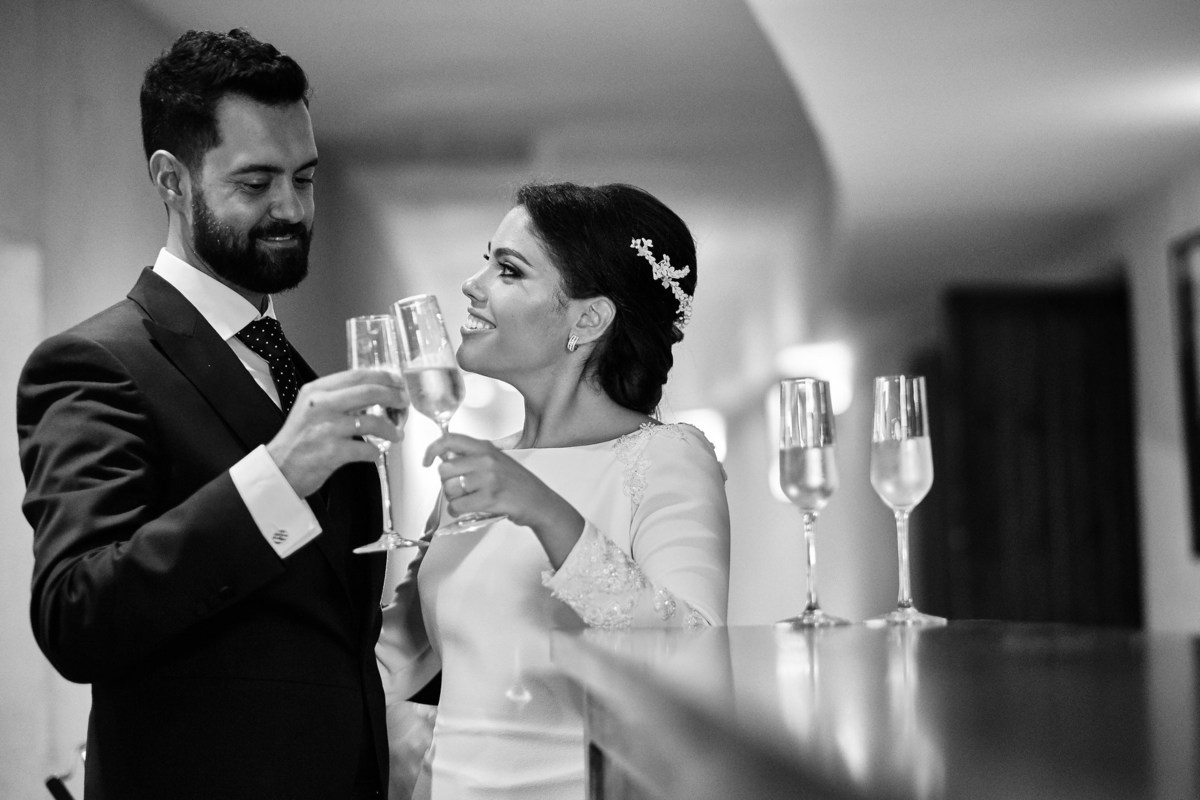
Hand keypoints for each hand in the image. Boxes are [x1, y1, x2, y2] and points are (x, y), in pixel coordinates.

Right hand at [267, 369, 408, 496]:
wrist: (279, 469)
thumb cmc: (298, 441)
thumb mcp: (310, 409)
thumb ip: (336, 398)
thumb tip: (373, 394)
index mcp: (316, 391)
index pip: (357, 376)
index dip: (383, 377)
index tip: (397, 382)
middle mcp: (321, 406)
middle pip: (369, 392)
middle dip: (394, 397)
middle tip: (404, 404)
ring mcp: (326, 428)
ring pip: (373, 422)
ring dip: (391, 429)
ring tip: (397, 434)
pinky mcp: (331, 452)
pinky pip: (367, 449)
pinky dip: (375, 453)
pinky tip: (374, 454)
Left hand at [424, 433, 583, 565]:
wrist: (539, 502)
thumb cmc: (517, 483)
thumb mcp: (496, 461)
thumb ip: (472, 457)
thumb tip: (443, 459)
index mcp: (485, 448)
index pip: (450, 440)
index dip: (432, 449)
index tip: (426, 460)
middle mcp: (485, 460)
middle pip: (444, 470)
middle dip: (447, 483)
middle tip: (459, 488)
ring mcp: (488, 479)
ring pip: (449, 489)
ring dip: (454, 498)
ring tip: (469, 499)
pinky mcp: (489, 498)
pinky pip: (457, 506)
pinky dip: (458, 511)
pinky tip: (469, 509)